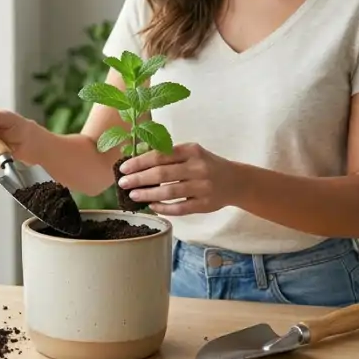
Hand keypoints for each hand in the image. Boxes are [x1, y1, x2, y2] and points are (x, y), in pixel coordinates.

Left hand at [116, 143, 241, 215]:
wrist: (235, 181)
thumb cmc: (206, 164)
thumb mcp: (191, 153)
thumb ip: (170, 154)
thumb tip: (137, 161)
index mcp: (191, 150)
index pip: (160, 155)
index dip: (139, 162)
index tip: (124, 168)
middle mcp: (198, 167)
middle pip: (162, 174)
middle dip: (138, 179)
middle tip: (122, 183)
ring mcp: (202, 187)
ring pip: (169, 192)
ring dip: (147, 194)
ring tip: (133, 195)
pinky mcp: (205, 204)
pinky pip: (179, 208)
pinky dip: (163, 208)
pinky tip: (152, 206)